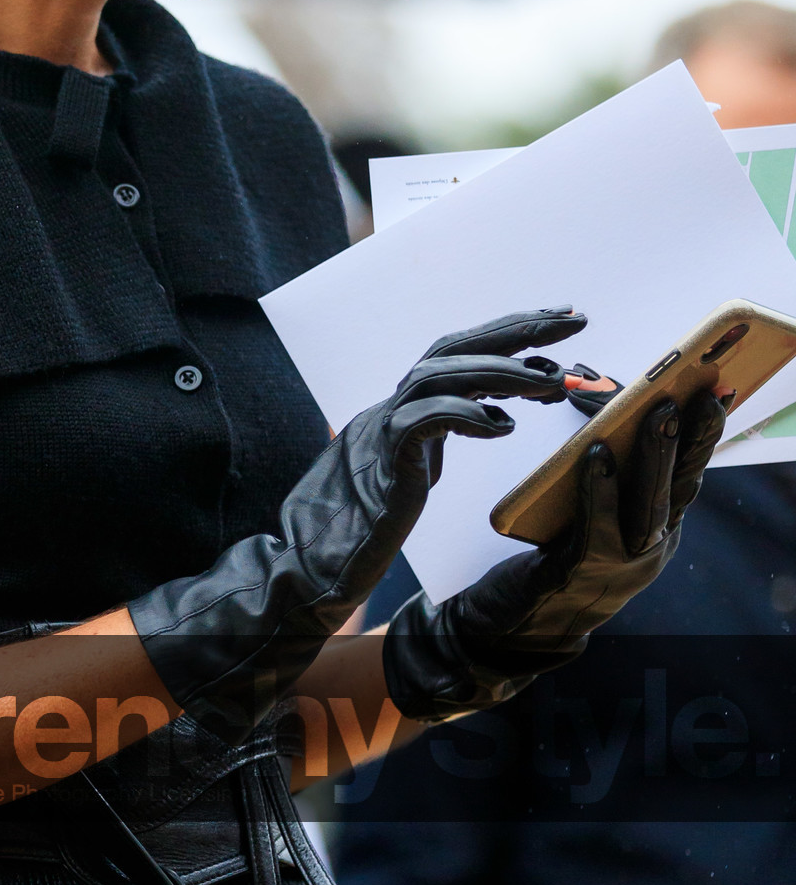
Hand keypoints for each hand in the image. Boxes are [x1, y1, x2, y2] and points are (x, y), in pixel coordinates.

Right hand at [128, 309, 582, 733]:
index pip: (458, 354)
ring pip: (442, 375)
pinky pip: (423, 422)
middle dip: (517, 329)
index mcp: (402, 408)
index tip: (559, 324)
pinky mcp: (381, 461)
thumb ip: (444, 436)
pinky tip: (503, 426)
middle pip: (454, 347)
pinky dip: (466, 415)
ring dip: (503, 371)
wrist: (311, 567)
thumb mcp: (415, 469)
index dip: (508, 334)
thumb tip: (497, 416)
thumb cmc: (360, 527)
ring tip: (552, 380)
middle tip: (573, 317)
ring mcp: (382, 429)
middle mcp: (391, 407)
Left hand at [382, 387, 725, 723]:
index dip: (703, 438)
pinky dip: (599, 491)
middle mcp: (650, 550)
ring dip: (654, 459)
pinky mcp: (582, 574)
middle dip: (688, 441)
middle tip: (691, 396)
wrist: (519, 628)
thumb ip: (609, 477)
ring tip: (655, 415)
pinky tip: (596, 458)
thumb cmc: (557, 561)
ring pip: (649, 507)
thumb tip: (608, 408)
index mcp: (659, 531)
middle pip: (677, 490)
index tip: (716, 394)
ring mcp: (621, 567)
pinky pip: (596, 527)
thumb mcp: (595, 517)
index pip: (690, 478)